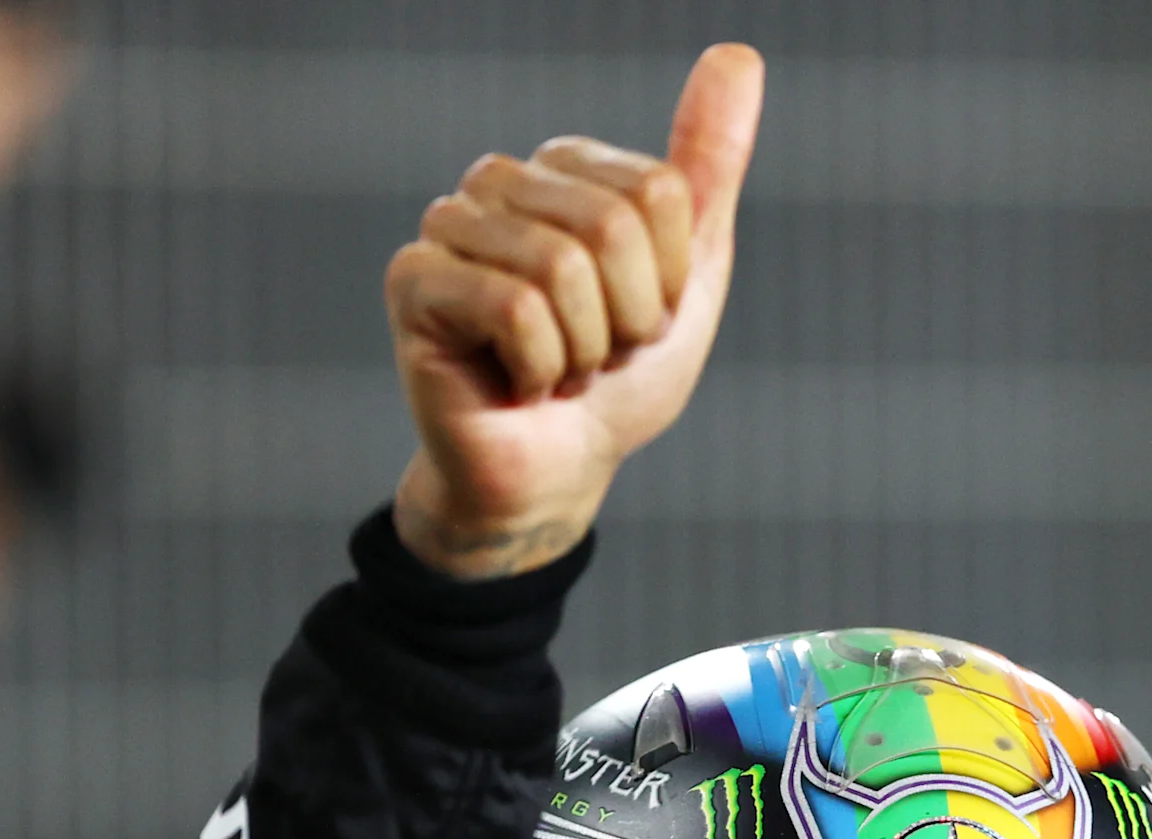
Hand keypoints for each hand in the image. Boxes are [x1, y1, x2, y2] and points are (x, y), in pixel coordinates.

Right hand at [385, 44, 762, 577]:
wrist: (557, 470)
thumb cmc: (619, 377)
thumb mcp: (689, 274)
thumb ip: (709, 165)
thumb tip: (739, 56)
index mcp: (566, 169)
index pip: (660, 192)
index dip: (668, 279)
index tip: (637, 318)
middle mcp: (500, 181)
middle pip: (611, 224)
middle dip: (626, 317)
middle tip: (595, 352)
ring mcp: (448, 224)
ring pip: (561, 266)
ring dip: (583, 348)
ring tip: (556, 368)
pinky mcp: (413, 280)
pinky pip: (514, 308)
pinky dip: (540, 367)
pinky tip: (516, 383)